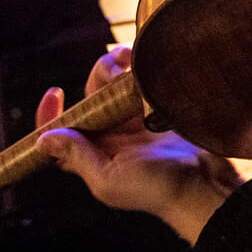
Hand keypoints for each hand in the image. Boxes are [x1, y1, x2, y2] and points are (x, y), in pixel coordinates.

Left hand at [35, 45, 240, 243]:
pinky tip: (144, 63)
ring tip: (130, 62)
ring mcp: (136, 121)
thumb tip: (45, 139)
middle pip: (90, 97)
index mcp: (94, 154)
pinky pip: (140, 82)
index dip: (51, 113)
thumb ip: (78, 157)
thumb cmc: (159, 189)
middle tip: (113, 70)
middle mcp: (112, 136)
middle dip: (96, 78)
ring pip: (114, 85)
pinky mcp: (159, 109)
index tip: (56, 91)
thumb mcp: (109, 180)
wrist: (206, 180)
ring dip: (116, 68)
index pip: (60, 131)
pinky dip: (138, 68)